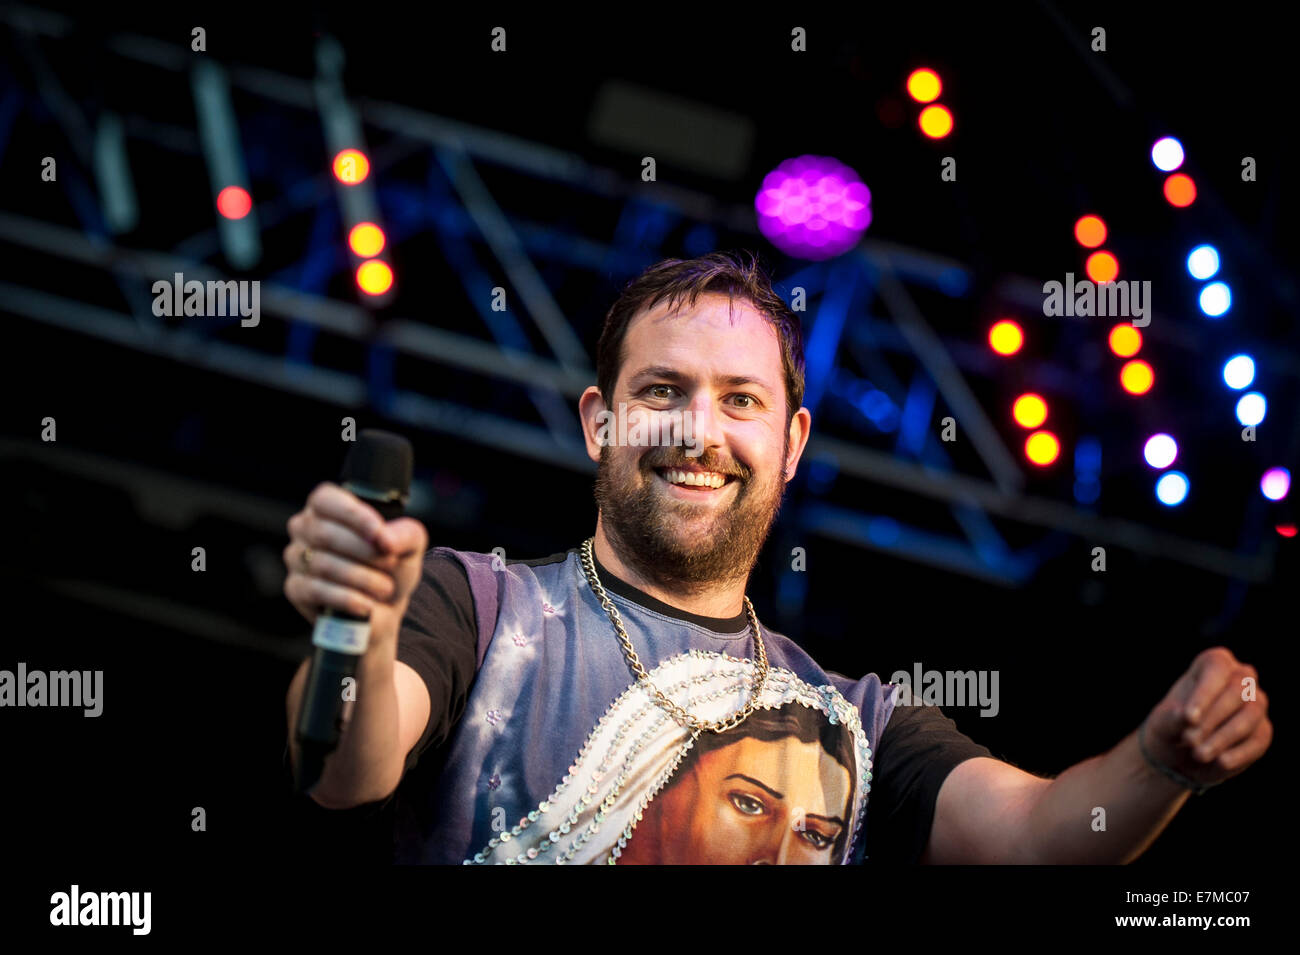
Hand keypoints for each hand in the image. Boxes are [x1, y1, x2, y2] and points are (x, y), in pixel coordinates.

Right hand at [282, 481, 427, 646]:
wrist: (385, 607)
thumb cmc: (392, 566)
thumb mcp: (409, 544)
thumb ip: (405, 534)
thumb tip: (386, 539)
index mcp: (328, 505)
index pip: (327, 500)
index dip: (354, 516)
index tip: (380, 535)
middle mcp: (305, 527)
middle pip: (325, 534)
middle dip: (365, 552)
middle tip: (391, 564)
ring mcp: (296, 557)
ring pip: (323, 565)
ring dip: (363, 579)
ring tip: (385, 588)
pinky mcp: (296, 588)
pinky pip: (316, 591)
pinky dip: (347, 599)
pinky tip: (366, 605)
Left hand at [1143, 646, 1271, 788]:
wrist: (1180, 755)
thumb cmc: (1170, 727)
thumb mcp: (1163, 723)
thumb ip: (1172, 718)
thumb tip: (1185, 716)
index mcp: (1213, 663)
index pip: (1216, 669)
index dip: (1205, 693)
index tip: (1189, 718)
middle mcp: (1240, 678)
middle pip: (1237, 690)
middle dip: (1212, 718)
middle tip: (1189, 741)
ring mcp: (1255, 704)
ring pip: (1250, 714)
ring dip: (1224, 737)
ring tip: (1199, 755)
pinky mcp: (1262, 730)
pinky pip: (1259, 738)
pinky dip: (1239, 753)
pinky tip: (1220, 763)